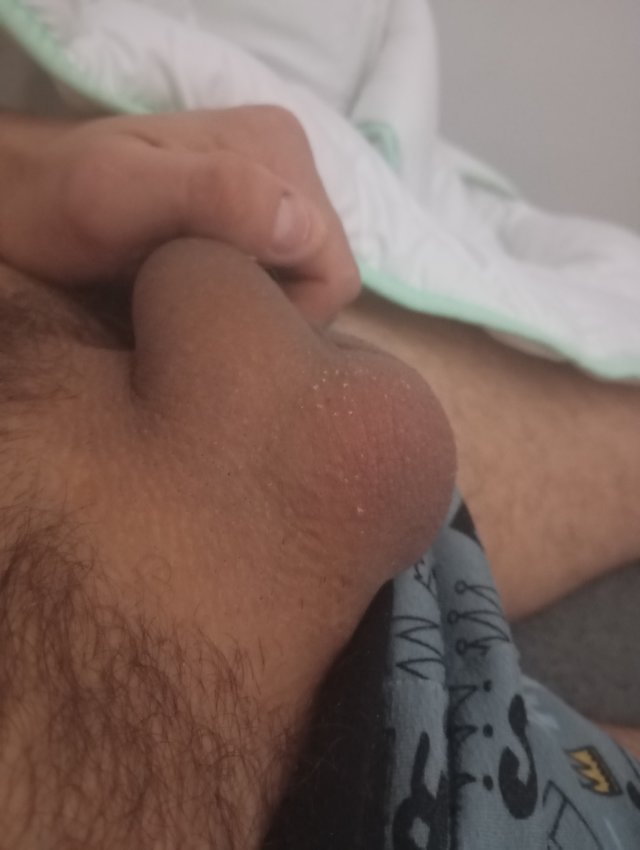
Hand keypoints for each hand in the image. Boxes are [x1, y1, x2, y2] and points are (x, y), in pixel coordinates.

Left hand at [0, 107, 359, 322]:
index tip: (213, 324)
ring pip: (303, 290)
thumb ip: (213, 197)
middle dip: (269, 313)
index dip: (283, 317)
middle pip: (321, 281)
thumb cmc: (58, 207)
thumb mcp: (117, 196)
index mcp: (277, 149)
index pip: (331, 271)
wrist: (28, 206)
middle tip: (196, 317)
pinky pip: (282, 284)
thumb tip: (304, 229)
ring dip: (254, 311)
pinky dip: (246, 304)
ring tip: (192, 308)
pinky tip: (200, 301)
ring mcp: (276, 194)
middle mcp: (291, 167)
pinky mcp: (258, 222)